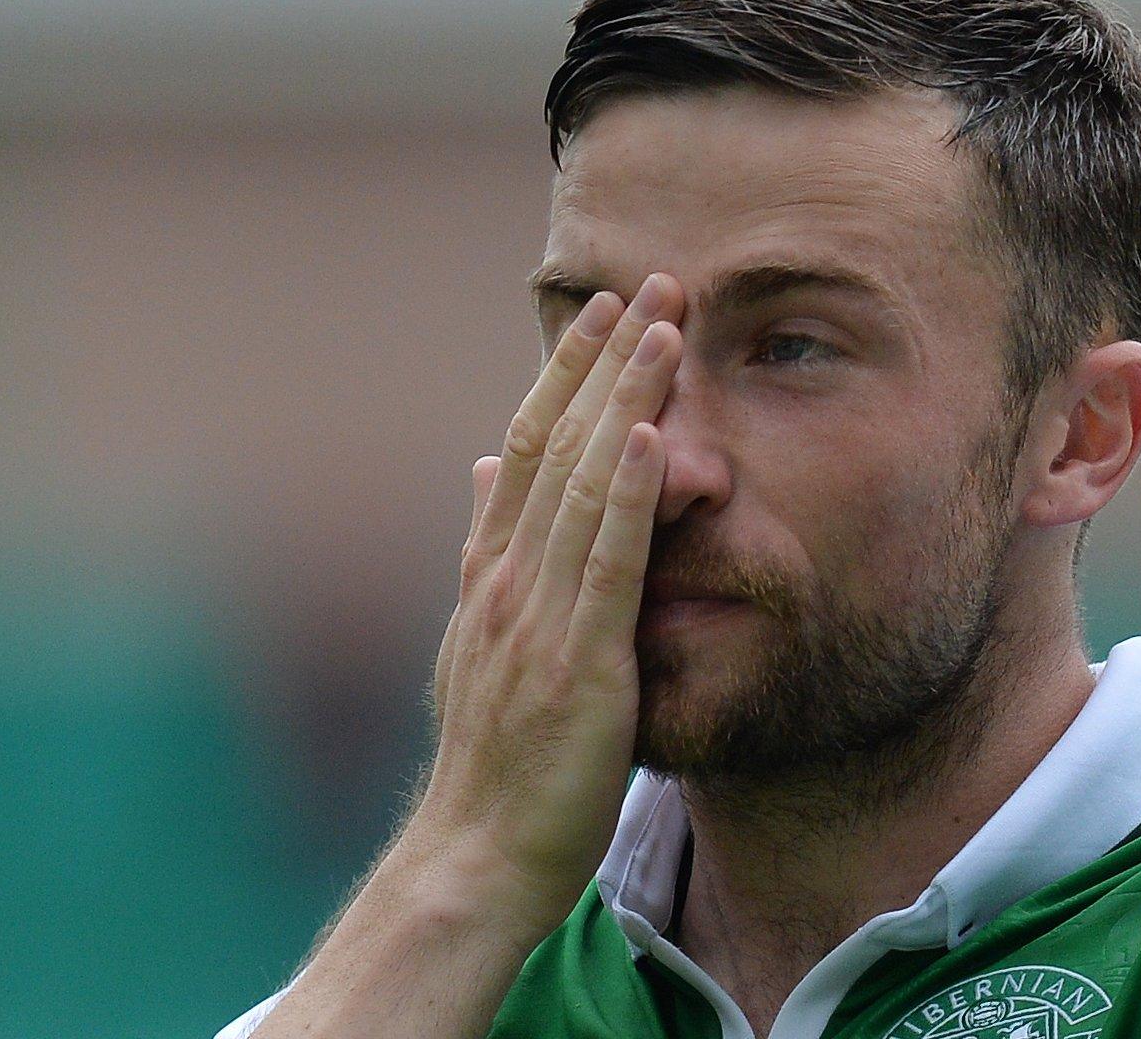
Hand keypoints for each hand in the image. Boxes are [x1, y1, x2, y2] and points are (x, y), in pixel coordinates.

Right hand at [406, 273, 685, 920]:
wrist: (475, 855)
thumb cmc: (492, 756)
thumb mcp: (476, 638)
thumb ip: (486, 548)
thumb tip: (485, 465)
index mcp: (490, 570)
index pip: (528, 445)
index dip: (567, 374)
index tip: (606, 312)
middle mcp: (508, 578)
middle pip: (557, 444)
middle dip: (605, 362)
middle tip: (652, 286)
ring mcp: (540, 617)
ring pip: (587, 486)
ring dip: (626, 402)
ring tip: (665, 332)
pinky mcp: (581, 662)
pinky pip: (609, 565)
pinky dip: (631, 496)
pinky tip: (656, 439)